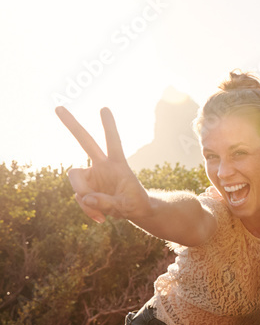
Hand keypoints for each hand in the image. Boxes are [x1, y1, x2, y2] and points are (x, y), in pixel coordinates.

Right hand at [57, 107, 151, 222]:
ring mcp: (92, 175)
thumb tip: (86, 197)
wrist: (133, 211)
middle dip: (72, 125)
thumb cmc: (136, 204)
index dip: (109, 127)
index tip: (104, 108)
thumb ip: (108, 203)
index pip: (113, 142)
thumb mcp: (127, 207)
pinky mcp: (86, 187)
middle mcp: (102, 165)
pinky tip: (100, 218)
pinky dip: (87, 209)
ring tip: (102, 214)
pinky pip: (80, 198)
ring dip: (85, 200)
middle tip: (58, 107)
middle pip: (85, 141)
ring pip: (76, 183)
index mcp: (117, 164)